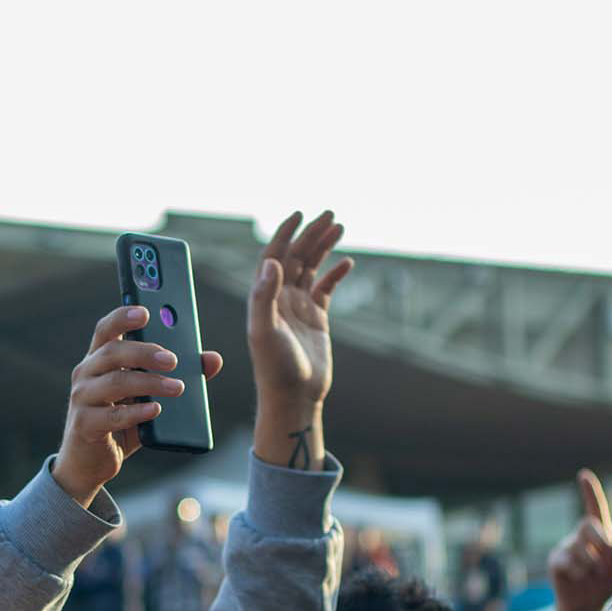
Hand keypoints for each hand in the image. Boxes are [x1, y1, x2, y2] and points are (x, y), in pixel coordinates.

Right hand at [53, 305, 224, 505]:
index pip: (107, 329)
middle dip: (144, 351)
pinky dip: (136, 413)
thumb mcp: (148, 397)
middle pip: (113, 351)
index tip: (146, 311)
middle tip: (173, 360)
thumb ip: (178, 375)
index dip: (123, 316)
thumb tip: (212, 359)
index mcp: (99, 360)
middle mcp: (86, 374)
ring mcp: (82, 399)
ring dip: (149, 382)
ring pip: (115, 381)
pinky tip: (156, 410)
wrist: (88, 464)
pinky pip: (112, 416)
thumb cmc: (119, 423)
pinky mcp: (85, 425)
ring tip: (178, 388)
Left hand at [248, 211, 353, 411]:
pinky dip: (335, 274)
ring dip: (323, 247)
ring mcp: (298, 308)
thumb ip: (264, 297)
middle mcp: (279, 299)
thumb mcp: (264, 332)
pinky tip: (348, 262)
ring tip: (338, 226)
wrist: (293, 396)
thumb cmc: (275, 368)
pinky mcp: (316, 319)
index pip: (273, 257)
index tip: (298, 215)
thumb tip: (272, 263)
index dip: (284, 234)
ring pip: (311, 269)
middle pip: (294, 257)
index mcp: (264, 298)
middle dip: (310, 234)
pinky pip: (325, 289)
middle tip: (329, 214)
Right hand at [549, 469, 611, 610]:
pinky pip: (569, 562)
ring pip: (580, 548)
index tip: (583, 475)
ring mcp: (566, 547)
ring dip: (593, 566)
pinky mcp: (555, 561)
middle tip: (605, 560)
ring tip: (592, 576)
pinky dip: (579, 573)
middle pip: (589, 525)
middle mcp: (580, 536)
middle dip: (600, 541)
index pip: (595, 509)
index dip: (590, 493)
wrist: (586, 606)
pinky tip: (578, 579)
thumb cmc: (604, 584)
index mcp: (600, 534)